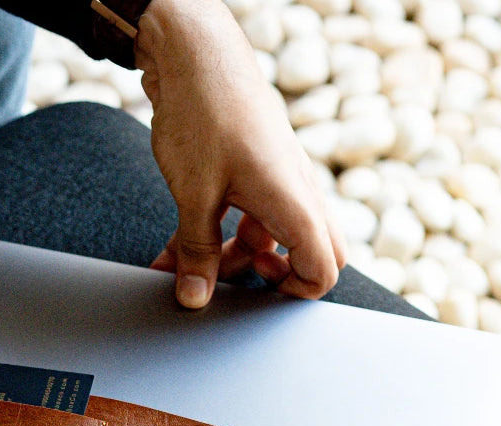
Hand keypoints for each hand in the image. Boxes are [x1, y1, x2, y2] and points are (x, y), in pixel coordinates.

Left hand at [136, 0, 345, 306]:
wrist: (192, 51)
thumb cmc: (203, 112)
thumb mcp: (193, 196)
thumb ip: (196, 253)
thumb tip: (195, 299)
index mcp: (293, 200)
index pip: (324, 269)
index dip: (294, 295)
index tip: (252, 296)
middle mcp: (293, 191)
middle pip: (309, 254)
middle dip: (268, 279)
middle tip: (226, 283)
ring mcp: (275, 180)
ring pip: (269, 238)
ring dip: (231, 259)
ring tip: (183, 267)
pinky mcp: (252, 171)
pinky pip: (246, 217)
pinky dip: (216, 236)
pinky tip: (175, 248)